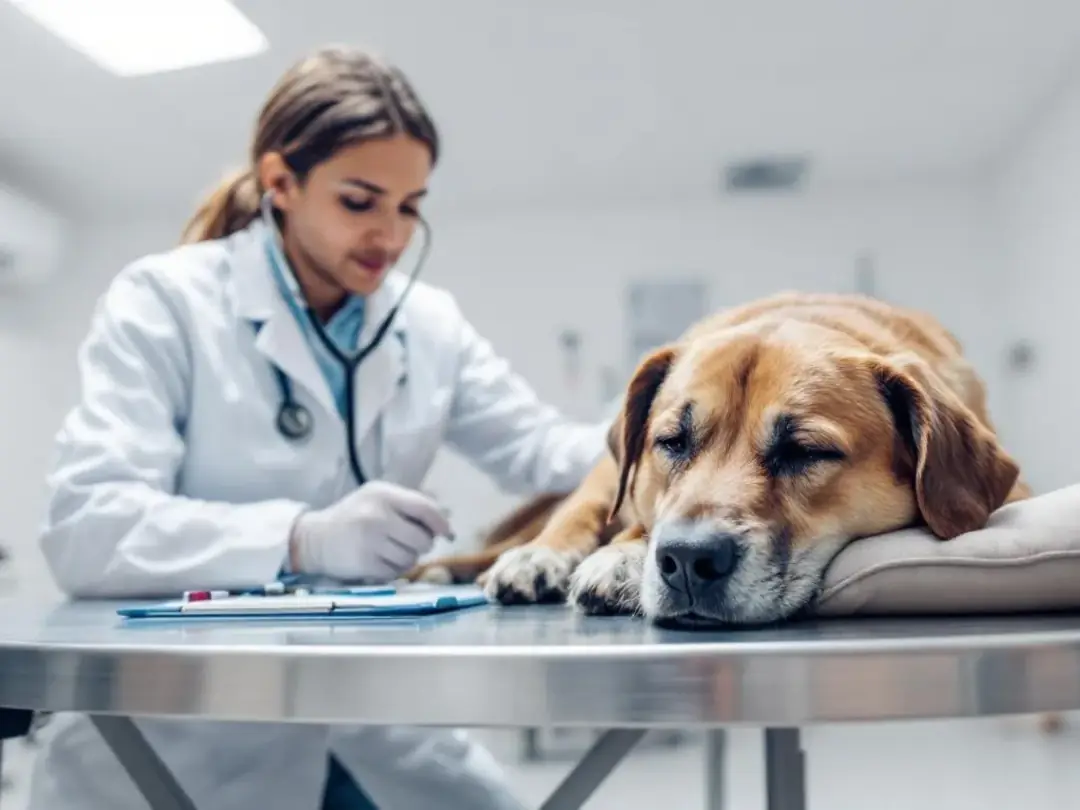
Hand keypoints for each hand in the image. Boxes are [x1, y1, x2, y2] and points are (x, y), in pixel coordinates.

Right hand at [289, 482, 451, 581]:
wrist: (315, 538)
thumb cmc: (352, 517)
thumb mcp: (376, 499)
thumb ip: (407, 505)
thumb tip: (444, 521)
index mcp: (383, 494)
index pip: (424, 508)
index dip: (441, 523)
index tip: (447, 533)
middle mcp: (377, 515)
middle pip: (422, 539)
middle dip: (423, 545)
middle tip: (412, 544)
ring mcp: (370, 541)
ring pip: (411, 558)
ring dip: (408, 559)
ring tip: (393, 552)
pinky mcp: (365, 563)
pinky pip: (396, 572)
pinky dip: (394, 570)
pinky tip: (382, 562)